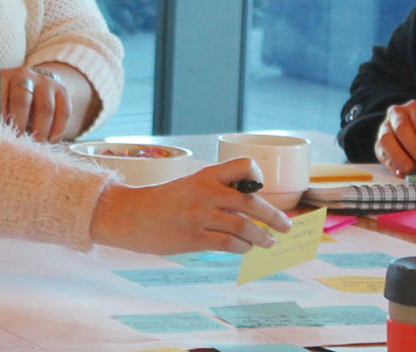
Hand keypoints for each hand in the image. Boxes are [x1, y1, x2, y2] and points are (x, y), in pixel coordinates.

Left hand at [0, 66, 70, 141]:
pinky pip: (64, 111)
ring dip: (41, 131)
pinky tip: (51, 140)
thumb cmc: (7, 104)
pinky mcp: (61, 89)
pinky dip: (58, 129)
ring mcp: (44, 81)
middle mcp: (23, 75)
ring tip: (36, 145)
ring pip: (45, 108)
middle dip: (20, 126)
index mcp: (1, 78)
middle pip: (22, 100)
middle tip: (18, 144)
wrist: (33, 89)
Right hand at [90, 158, 293, 253]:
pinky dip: (243, 248)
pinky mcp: (194, 238)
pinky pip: (229, 244)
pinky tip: (245, 249)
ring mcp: (200, 216)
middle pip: (251, 202)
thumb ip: (216, 192)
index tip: (261, 188)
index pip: (244, 167)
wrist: (130, 215)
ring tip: (269, 242)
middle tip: (286, 225)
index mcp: (206, 175)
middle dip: (274, 216)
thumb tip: (249, 210)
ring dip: (262, 237)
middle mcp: (206, 193)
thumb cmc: (163, 202)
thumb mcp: (190, 185)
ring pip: (244, 227)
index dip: (258, 178)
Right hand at [373, 99, 415, 175]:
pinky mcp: (378, 145)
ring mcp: (384, 128)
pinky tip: (401, 174)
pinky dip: (392, 165)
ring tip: (410, 170)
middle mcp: (396, 114)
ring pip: (387, 139)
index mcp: (414, 108)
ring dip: (399, 156)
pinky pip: (382, 154)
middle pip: (402, 128)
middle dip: (414, 147)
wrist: (408, 136)